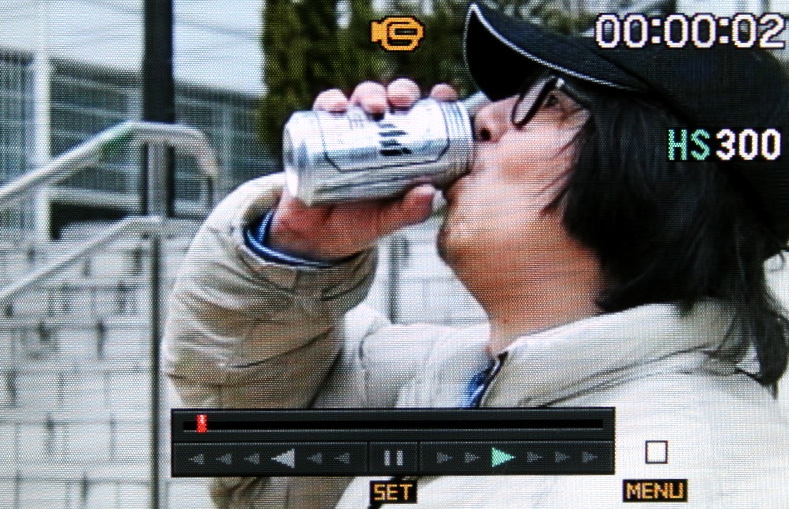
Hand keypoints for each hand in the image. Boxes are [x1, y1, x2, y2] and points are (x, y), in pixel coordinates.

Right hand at [269, 79, 457, 261]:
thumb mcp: (385, 221)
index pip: (427, 116)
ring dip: (371, 93)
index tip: (443, 95)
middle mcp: (380, 134)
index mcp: (405, 151)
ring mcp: (350, 129)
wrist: (310, 236)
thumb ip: (408, 211)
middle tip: (401, 102)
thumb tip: (428, 192)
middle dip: (402, 92)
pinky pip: (326, 107)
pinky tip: (335, 107)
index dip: (438, 99)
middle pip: (396, 100)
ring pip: (364, 97)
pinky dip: (330, 100)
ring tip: (373, 106)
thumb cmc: (356, 225)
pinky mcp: (320, 130)